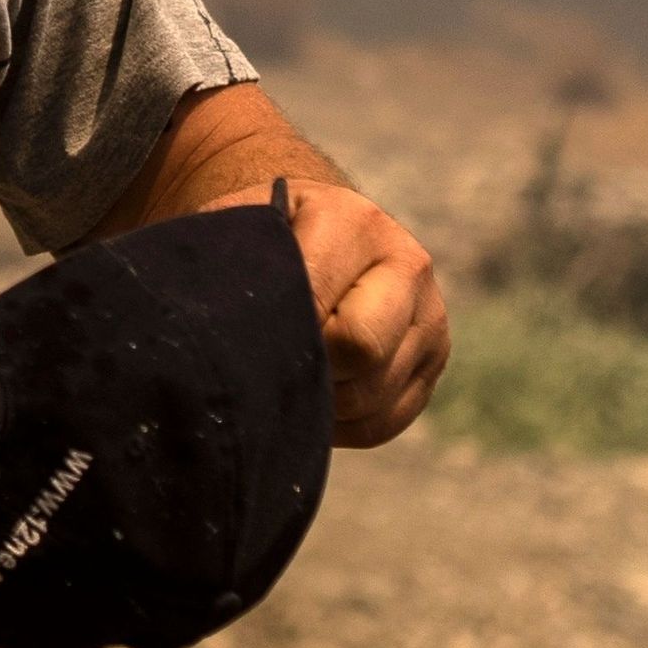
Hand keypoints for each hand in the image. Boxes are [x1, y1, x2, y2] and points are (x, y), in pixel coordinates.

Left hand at [229, 177, 446, 445]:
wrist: (307, 228)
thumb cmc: (258, 235)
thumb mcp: (238, 228)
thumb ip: (226, 266)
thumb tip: (215, 332)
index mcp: (352, 221)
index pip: (321, 303)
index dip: (275, 335)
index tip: (240, 343)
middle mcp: (406, 264)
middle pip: (363, 350)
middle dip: (306, 367)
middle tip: (265, 363)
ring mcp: (429, 316)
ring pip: (371, 395)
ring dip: (317, 400)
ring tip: (279, 377)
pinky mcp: (432, 361)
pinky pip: (384, 421)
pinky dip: (338, 425)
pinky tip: (306, 399)